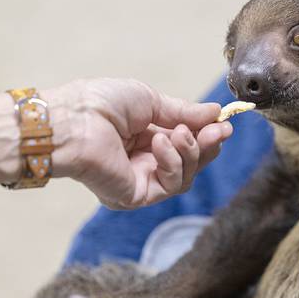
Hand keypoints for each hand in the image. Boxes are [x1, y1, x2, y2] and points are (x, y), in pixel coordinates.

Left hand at [46, 78, 230, 209]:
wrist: (73, 119)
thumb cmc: (100, 103)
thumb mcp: (150, 100)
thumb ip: (184, 112)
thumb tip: (215, 113)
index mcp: (144, 136)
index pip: (185, 141)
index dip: (207, 133)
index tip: (225, 123)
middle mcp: (143, 160)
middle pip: (191, 162)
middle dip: (207, 145)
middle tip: (220, 130)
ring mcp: (140, 180)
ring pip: (186, 175)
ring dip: (190, 151)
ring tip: (177, 133)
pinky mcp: (135, 196)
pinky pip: (171, 184)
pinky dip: (172, 163)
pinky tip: (161, 144)